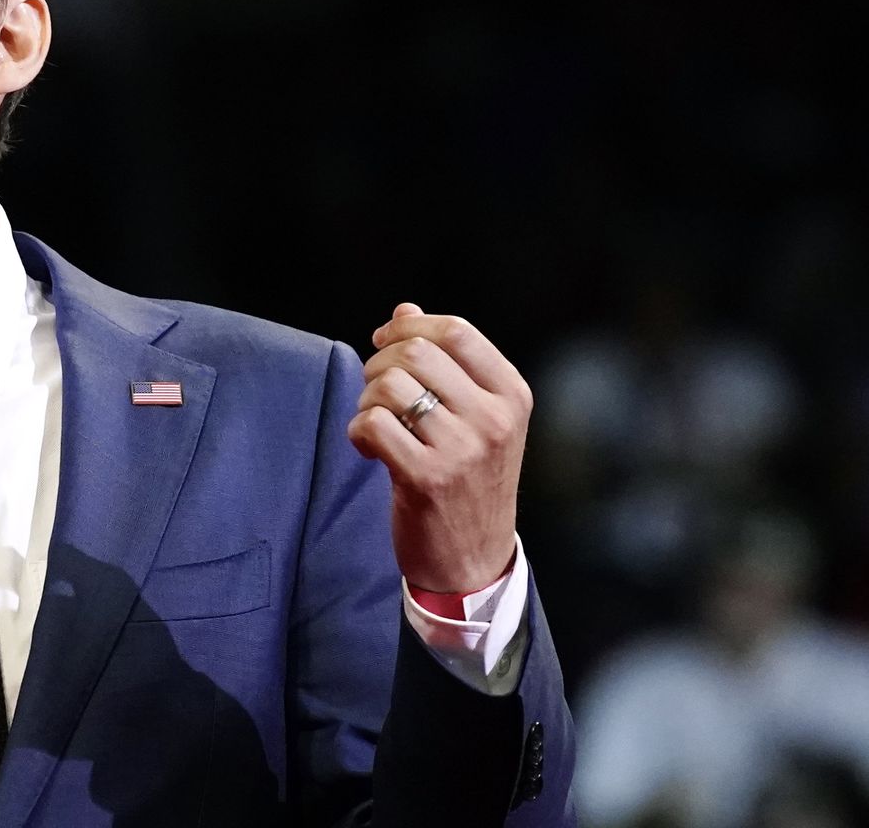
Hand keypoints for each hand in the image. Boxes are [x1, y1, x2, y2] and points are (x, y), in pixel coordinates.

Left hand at [347, 303, 529, 594]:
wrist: (473, 558)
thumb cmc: (467, 479)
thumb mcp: (474, 417)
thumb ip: (444, 362)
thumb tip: (405, 309)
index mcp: (511, 395)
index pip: (457, 331)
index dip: (409, 328)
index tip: (384, 341)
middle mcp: (493, 419)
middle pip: (418, 352)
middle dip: (381, 362)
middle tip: (375, 389)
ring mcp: (463, 450)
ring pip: (390, 386)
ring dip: (367, 399)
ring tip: (376, 422)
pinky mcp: (427, 479)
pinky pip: (372, 425)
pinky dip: (358, 431)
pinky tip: (369, 447)